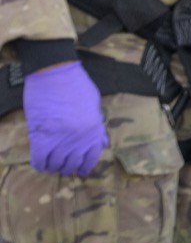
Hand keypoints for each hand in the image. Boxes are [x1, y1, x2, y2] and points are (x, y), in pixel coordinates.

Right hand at [23, 61, 106, 176]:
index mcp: (94, 131)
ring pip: (56, 165)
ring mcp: (60, 140)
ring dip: (53, 167)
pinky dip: (39, 163)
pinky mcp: (41, 137)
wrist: (55, 73)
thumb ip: (96, 125)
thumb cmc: (76, 84)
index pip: (91, 158)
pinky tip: (39, 162)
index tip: (80, 170)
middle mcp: (79, 140)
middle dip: (67, 168)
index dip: (84, 167)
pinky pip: (39, 160)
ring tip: (50, 164)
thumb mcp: (95, 106)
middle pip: (72, 164)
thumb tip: (99, 141)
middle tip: (61, 166)